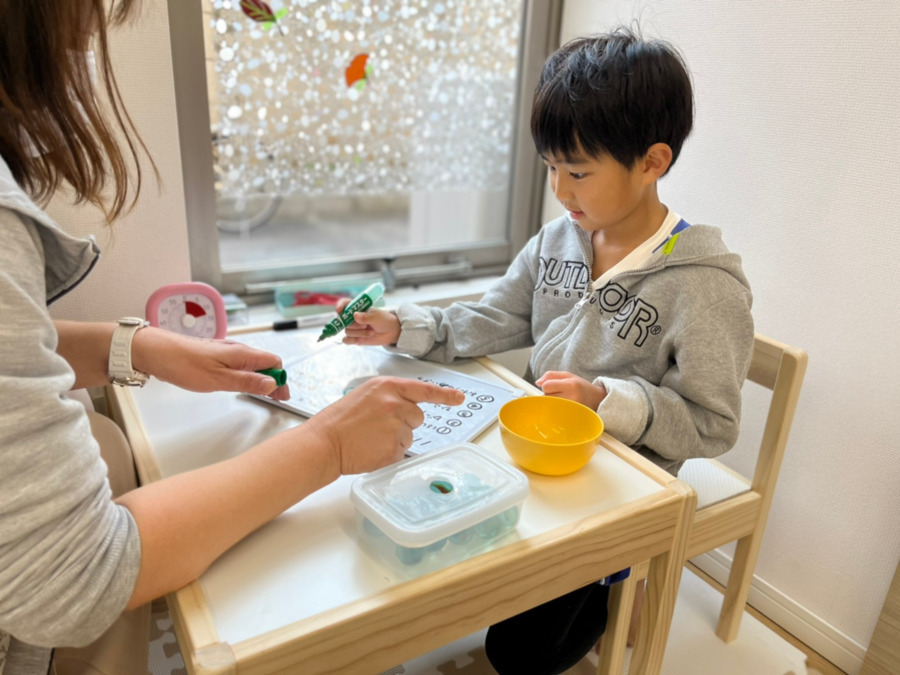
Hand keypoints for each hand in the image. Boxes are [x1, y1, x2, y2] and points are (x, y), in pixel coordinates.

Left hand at [131, 327, 289, 399]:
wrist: (157, 352)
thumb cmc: (184, 363)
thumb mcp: (219, 379)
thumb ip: (247, 381)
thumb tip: (271, 383)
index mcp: (241, 354)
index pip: (273, 363)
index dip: (281, 379)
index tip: (282, 395)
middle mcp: (237, 350)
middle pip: (265, 363)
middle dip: (274, 380)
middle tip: (277, 397)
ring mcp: (226, 353)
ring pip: (253, 364)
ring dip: (262, 378)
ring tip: (265, 393)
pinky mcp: (216, 357)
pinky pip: (240, 365)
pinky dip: (248, 375)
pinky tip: (244, 384)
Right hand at [302, 376, 464, 473]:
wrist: (324, 442)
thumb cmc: (340, 420)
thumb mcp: (366, 395)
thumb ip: (389, 396)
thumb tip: (409, 406)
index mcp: (387, 387)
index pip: (423, 389)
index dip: (444, 395)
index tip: (459, 397)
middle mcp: (395, 404)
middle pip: (417, 416)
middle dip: (404, 423)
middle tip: (378, 427)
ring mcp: (395, 426)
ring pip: (409, 436)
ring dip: (395, 439)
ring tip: (370, 438)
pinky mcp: (393, 448)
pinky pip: (401, 452)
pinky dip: (389, 454)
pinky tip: (371, 449)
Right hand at [334, 300, 401, 345]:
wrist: (390, 332)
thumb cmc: (383, 320)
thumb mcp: (376, 316)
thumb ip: (366, 317)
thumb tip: (355, 315)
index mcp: (357, 308)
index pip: (344, 304)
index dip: (340, 306)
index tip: (339, 311)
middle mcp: (352, 318)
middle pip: (344, 321)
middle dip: (354, 325)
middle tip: (365, 326)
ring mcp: (353, 328)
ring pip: (347, 332)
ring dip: (359, 334)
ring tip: (371, 332)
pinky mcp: (354, 337)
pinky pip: (346, 340)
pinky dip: (352, 341)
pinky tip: (360, 340)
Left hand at [535, 371, 606, 409]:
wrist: (597, 400)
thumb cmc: (581, 387)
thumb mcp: (568, 375)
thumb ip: (551, 375)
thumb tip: (537, 382)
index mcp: (571, 385)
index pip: (546, 386)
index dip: (547, 385)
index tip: (554, 386)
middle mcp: (571, 398)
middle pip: (546, 396)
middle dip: (550, 394)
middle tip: (561, 393)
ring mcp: (571, 410)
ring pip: (549, 405)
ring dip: (552, 402)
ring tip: (564, 400)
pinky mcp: (570, 418)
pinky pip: (553, 413)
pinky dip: (555, 410)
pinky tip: (563, 407)